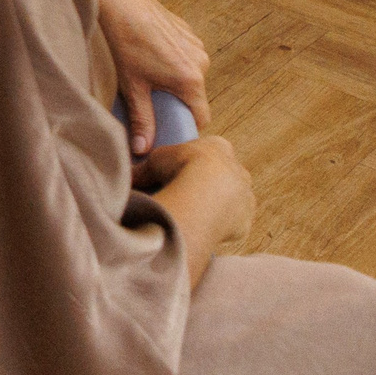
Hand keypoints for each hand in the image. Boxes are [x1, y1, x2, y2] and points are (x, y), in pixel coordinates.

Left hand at [84, 0, 210, 153]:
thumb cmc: (121, 41)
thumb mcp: (130, 87)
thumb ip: (142, 120)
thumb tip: (143, 149)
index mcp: (191, 79)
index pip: (200, 117)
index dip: (184, 127)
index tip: (166, 131)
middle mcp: (200, 61)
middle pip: (193, 95)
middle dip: (173, 102)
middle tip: (147, 101)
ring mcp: (195, 43)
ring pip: (188, 74)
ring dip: (171, 80)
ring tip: (143, 75)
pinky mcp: (185, 29)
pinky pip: (183, 55)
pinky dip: (170, 61)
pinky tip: (146, 55)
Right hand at [133, 135, 255, 242]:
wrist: (202, 196)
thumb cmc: (180, 170)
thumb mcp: (155, 161)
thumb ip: (145, 169)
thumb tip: (129, 177)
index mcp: (219, 146)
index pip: (211, 151)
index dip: (195, 162)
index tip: (180, 172)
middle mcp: (238, 169)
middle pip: (224, 176)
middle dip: (208, 185)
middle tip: (185, 194)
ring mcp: (245, 195)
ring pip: (231, 201)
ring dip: (216, 207)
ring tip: (192, 215)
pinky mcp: (246, 219)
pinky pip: (233, 224)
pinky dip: (219, 226)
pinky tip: (201, 228)